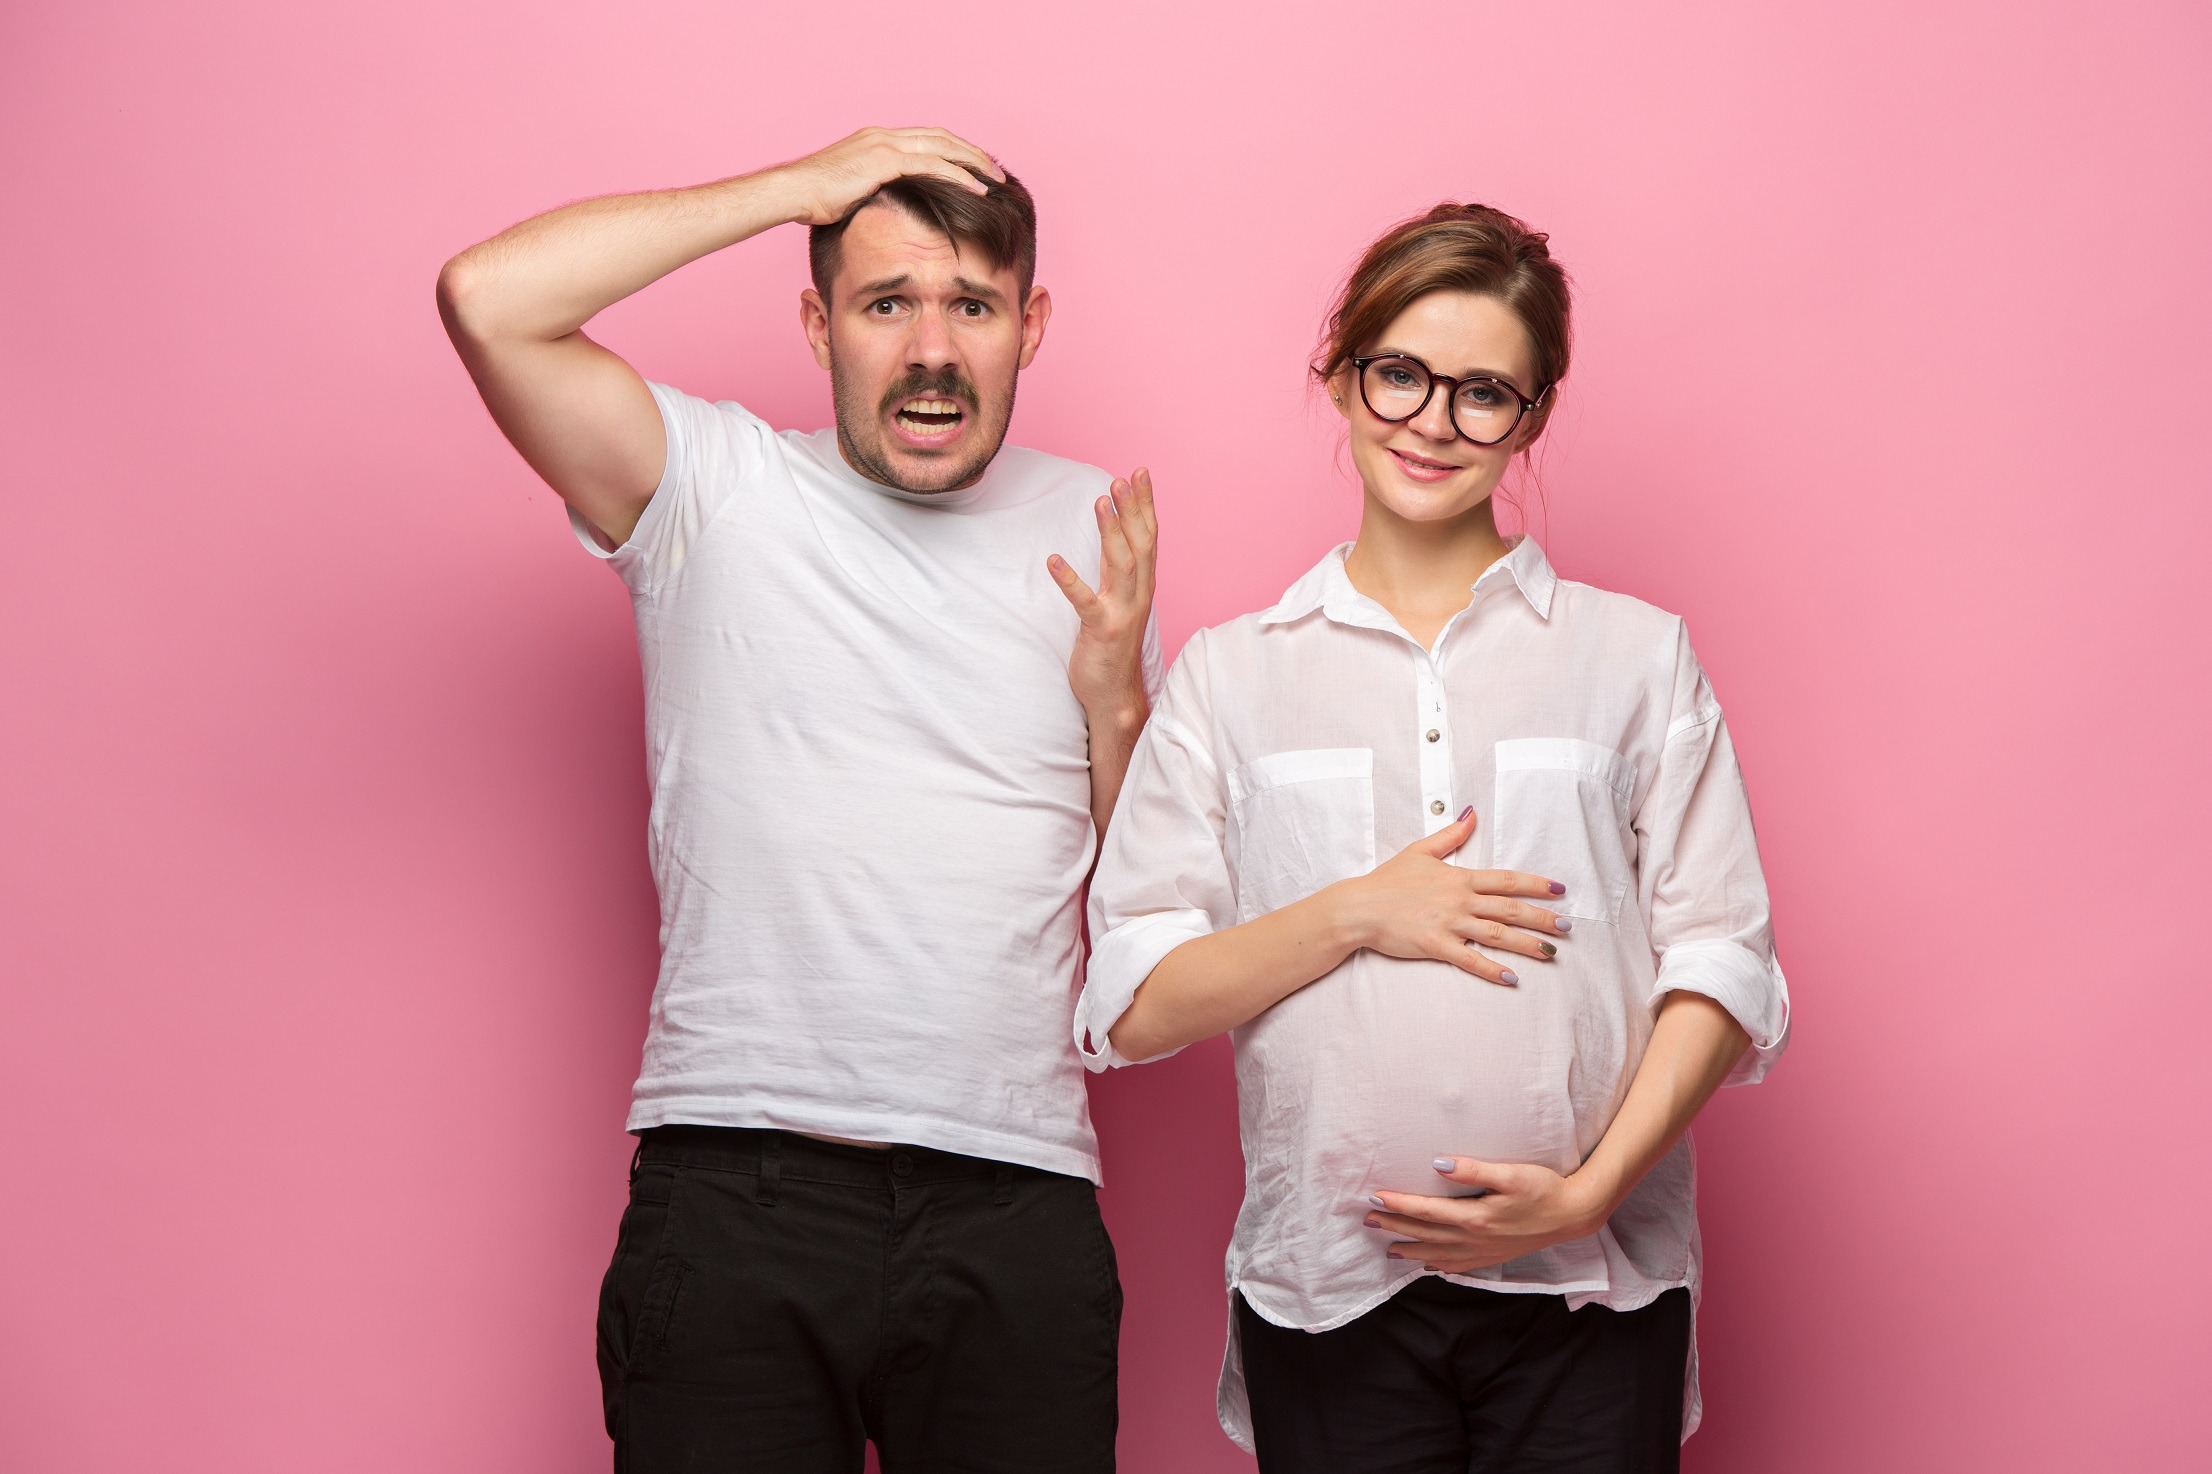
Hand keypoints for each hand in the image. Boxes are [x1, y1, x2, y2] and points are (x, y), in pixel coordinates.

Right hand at [776, 126, 1006, 226]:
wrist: (793, 192)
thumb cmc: (814, 199)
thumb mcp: (851, 191)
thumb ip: (874, 190)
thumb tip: (889, 208)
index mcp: (877, 141)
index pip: (927, 140)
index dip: (954, 152)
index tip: (975, 168)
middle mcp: (884, 136)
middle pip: (941, 138)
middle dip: (971, 153)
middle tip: (996, 170)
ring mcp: (885, 145)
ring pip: (943, 147)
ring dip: (973, 162)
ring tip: (996, 179)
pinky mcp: (884, 160)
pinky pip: (932, 165)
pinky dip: (958, 176)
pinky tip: (977, 188)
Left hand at [1049, 469, 1158, 724]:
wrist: (1115, 694)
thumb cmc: (1112, 644)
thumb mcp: (1120, 600)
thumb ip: (1120, 568)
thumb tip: (1115, 532)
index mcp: (1143, 586)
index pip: (1149, 536)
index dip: (1145, 504)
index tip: (1139, 473)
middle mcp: (1139, 595)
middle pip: (1140, 544)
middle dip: (1133, 510)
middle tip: (1122, 479)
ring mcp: (1122, 613)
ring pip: (1122, 565)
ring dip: (1111, 532)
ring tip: (1100, 502)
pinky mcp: (1101, 631)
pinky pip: (1085, 602)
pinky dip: (1069, 580)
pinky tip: (1053, 560)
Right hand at [1328, 808, 1567, 984]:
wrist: (1358, 907)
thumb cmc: (1387, 880)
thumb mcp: (1420, 850)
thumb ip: (1451, 834)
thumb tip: (1472, 812)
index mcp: (1459, 877)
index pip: (1506, 880)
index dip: (1536, 884)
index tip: (1560, 890)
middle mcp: (1460, 900)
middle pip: (1510, 908)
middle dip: (1542, 918)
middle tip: (1568, 927)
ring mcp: (1449, 923)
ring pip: (1497, 934)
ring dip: (1527, 944)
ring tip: (1551, 953)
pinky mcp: (1436, 946)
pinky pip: (1470, 959)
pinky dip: (1493, 970)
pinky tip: (1512, 978)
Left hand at [1363, 1157, 1611, 1273]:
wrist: (1573, 1215)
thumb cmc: (1543, 1188)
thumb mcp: (1510, 1173)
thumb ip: (1473, 1170)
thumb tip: (1438, 1163)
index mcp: (1475, 1217)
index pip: (1426, 1211)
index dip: (1399, 1204)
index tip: (1375, 1197)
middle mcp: (1475, 1239)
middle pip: (1426, 1233)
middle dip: (1395, 1226)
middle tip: (1368, 1219)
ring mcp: (1484, 1251)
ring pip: (1437, 1253)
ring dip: (1410, 1248)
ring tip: (1388, 1248)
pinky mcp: (1493, 1256)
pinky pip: (1458, 1266)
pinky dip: (1438, 1265)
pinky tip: (1428, 1265)